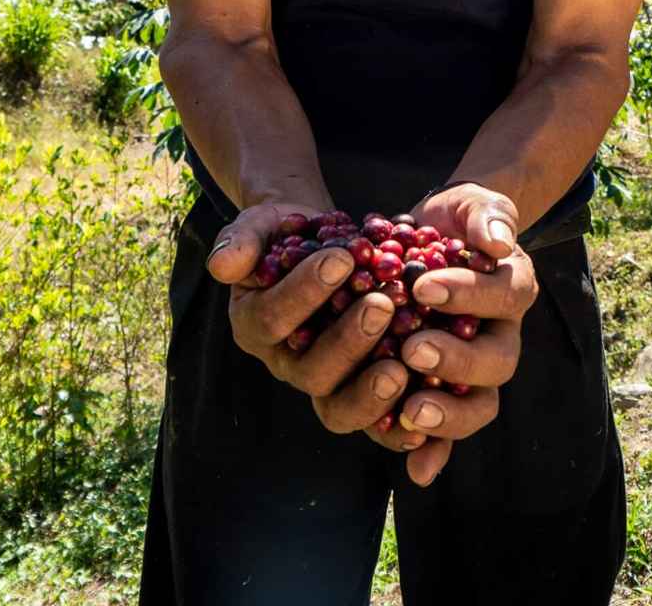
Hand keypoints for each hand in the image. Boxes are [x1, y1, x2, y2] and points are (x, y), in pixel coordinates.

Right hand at [206, 202, 410, 436]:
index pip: (272, 318)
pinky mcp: (359, 391)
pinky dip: (398, 425)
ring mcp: (324, 382)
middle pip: (310, 371)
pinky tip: (427, 407)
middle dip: (347, 342)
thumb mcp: (258, 226)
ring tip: (404, 361)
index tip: (341, 258)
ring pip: (339, 406)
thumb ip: (240, 242)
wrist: (320, 242)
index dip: (304, 292)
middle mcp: (287, 362)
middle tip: (381, 306)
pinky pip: (375, 422)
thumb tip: (223, 266)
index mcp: (255, 325)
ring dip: (371, 389)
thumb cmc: (286, 233)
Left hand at [364, 183, 538, 485]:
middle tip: (412, 349)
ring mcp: (474, 371)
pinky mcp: (442, 392)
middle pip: (496, 363)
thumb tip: (497, 240)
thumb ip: (488, 215)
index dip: (467, 294)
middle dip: (455, 360)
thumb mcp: (474, 203)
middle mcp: (501, 336)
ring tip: (410, 409)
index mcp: (514, 290)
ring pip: (477, 406)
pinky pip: (447, 434)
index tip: (424, 285)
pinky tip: (416, 470)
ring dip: (447, 415)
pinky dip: (435, 454)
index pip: (502, 296)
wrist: (435, 237)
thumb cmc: (457, 219)